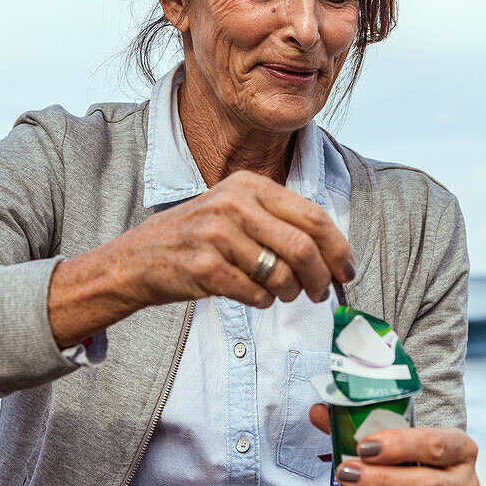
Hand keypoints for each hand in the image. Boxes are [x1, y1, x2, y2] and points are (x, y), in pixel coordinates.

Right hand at [49, 171, 354, 347]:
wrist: (138, 259)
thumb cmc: (196, 239)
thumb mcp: (235, 211)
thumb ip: (279, 222)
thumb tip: (334, 256)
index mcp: (248, 184)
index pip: (312, 215)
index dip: (338, 247)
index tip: (347, 270)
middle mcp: (233, 202)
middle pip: (303, 246)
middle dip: (320, 277)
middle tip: (320, 294)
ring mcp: (216, 233)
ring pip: (281, 273)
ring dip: (289, 292)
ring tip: (282, 294)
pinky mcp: (204, 265)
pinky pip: (255, 293)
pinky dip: (262, 302)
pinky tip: (253, 296)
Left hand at [309, 406, 478, 485]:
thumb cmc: (409, 461)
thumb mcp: (392, 442)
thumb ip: (357, 426)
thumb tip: (318, 411)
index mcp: (458, 445)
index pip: (435, 443)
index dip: (399, 445)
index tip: (364, 446)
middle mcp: (466, 480)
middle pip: (428, 483)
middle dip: (382, 479)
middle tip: (347, 472)